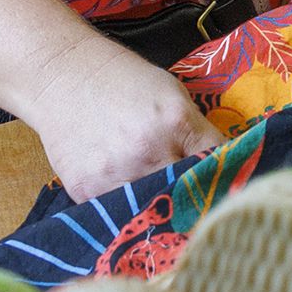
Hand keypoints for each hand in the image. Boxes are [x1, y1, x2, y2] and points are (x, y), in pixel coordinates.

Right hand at [30, 41, 222, 204]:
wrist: (64, 77)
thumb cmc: (124, 82)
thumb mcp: (173, 95)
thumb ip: (197, 132)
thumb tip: (225, 166)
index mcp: (175, 122)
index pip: (217, 163)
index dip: (225, 174)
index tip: (226, 184)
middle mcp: (146, 151)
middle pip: (186, 194)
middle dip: (192, 197)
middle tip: (193, 200)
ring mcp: (114, 174)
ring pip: (151, 210)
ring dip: (158, 208)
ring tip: (157, 199)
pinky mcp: (85, 191)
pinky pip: (116, 214)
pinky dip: (125, 209)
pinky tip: (124, 192)